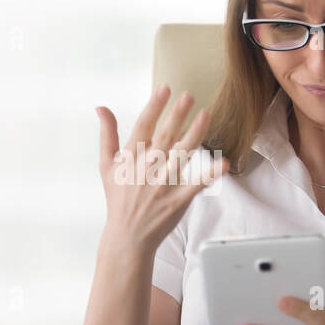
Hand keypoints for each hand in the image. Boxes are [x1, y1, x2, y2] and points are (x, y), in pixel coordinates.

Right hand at [95, 84, 228, 253]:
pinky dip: (209, 175)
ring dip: (194, 135)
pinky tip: (223, 163)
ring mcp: (162, 185)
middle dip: (176, 115)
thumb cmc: (118, 198)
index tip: (165, 88)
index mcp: (130, 158)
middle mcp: (146, 169)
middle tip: (189, 96)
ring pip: (181, 155)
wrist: (127, 236)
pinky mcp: (177, 201)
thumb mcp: (106, 165)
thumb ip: (107, 135)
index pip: (143, 126)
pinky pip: (196, 185)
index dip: (154, 106)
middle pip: (164, 137)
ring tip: (206, 115)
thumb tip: (101, 107)